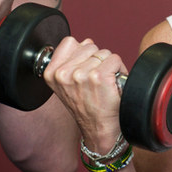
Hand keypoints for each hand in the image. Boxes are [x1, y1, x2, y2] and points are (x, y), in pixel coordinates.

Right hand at [41, 36, 127, 153]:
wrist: (99, 129)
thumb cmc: (87, 107)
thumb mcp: (67, 85)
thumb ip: (71, 61)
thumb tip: (85, 41)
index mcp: (51, 73)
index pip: (69, 42)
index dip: (83, 54)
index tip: (84, 71)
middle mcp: (63, 74)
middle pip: (89, 46)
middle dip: (97, 60)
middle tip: (97, 81)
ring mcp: (81, 75)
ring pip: (104, 53)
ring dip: (109, 66)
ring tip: (104, 84)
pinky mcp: (99, 77)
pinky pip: (115, 59)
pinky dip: (119, 70)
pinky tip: (113, 85)